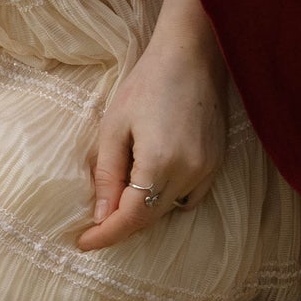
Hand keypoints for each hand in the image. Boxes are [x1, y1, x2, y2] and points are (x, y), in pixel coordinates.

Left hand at [78, 0, 227, 252]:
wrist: (191, 57)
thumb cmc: (146, 84)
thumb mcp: (114, 125)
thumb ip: (107, 173)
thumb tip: (99, 215)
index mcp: (161, 163)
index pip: (132, 218)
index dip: (107, 235)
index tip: (83, 243)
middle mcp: (191, 174)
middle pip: (152, 218)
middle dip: (121, 225)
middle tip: (92, 227)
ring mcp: (209, 171)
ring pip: (170, 209)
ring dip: (145, 211)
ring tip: (117, 199)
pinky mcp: (218, 165)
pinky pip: (189, 196)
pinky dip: (166, 198)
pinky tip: (149, 182)